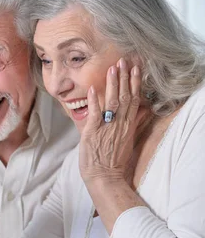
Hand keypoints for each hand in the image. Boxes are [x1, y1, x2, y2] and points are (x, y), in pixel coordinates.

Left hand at [79, 58, 143, 185]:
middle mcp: (120, 124)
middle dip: (124, 77)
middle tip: (124, 60)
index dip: (134, 83)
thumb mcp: (128, 140)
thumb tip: (145, 110)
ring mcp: (106, 127)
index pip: (134, 100)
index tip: (135, 68)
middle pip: (125, 97)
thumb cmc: (113, 161)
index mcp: (128, 125)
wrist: (104, 177)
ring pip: (112, 101)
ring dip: (112, 84)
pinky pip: (95, 114)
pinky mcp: (93, 132)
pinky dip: (94, 101)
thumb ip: (134, 123)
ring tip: (113, 68)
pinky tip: (93, 88)